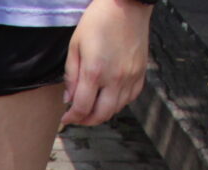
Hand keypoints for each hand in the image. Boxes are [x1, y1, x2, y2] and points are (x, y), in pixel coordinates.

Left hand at [62, 0, 150, 125]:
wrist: (127, 5)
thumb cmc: (98, 21)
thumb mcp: (75, 45)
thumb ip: (71, 75)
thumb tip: (68, 99)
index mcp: (95, 72)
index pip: (82, 108)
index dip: (71, 117)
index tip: (66, 118)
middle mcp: (115, 78)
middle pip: (101, 115)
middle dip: (86, 120)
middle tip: (78, 117)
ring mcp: (131, 77)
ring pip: (116, 109)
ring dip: (102, 112)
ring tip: (92, 106)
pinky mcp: (141, 72)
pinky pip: (130, 98)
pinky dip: (118, 103)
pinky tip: (109, 96)